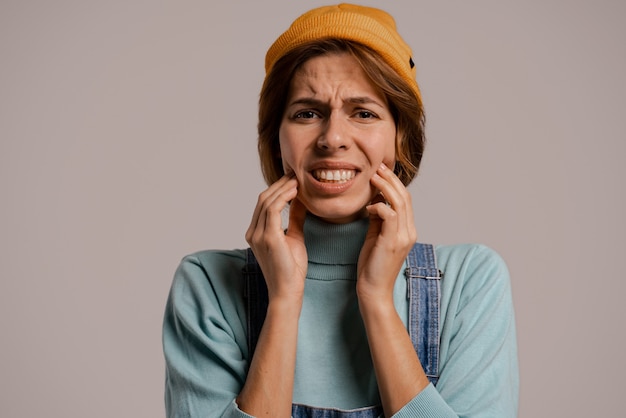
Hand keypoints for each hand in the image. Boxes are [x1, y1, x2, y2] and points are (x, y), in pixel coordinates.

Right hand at [245, 175, 307, 301]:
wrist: (288, 291)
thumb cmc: (291, 269)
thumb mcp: (294, 237)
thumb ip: (294, 218)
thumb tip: (301, 201)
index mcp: (256, 233)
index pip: (263, 203)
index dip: (277, 188)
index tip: (292, 178)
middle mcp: (253, 232)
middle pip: (263, 199)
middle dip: (279, 184)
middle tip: (295, 173)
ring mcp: (258, 235)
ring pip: (267, 202)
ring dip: (282, 188)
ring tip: (297, 179)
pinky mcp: (267, 238)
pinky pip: (272, 210)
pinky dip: (283, 197)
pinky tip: (295, 192)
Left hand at [357, 163, 416, 302]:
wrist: (374, 290)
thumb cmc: (372, 265)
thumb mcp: (376, 237)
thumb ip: (379, 220)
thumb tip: (374, 202)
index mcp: (408, 230)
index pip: (405, 200)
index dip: (394, 183)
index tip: (379, 172)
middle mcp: (410, 231)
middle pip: (405, 196)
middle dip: (390, 179)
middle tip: (377, 168)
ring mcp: (403, 237)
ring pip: (399, 202)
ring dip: (385, 187)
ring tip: (372, 178)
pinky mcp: (392, 241)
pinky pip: (390, 215)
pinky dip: (379, 206)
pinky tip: (368, 208)